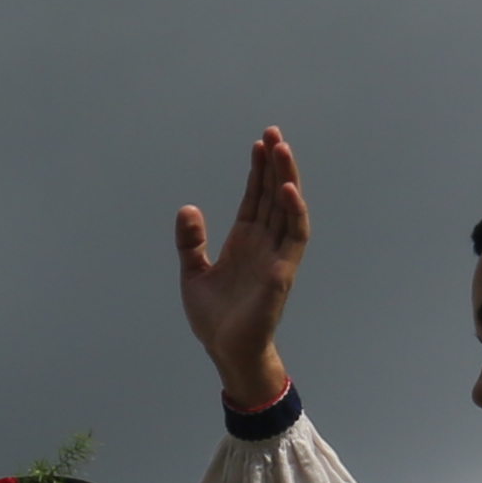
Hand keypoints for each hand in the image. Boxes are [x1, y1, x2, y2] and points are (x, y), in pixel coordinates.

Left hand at [176, 127, 311, 417]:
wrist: (225, 350)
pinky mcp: (281, 273)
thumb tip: (188, 208)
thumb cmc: (215, 317)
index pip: (256, 197)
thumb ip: (190, 241)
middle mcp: (264, 244)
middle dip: (275, 164)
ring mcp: (275, 256)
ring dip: (287, 179)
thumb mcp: (193, 272)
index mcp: (245, 241)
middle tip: (273, 132)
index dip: (259, 170)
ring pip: (287, 209)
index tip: (260, 142)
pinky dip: (293, 213)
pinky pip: (293, 238)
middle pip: (274, 195)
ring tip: (283, 149)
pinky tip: (287, 190)